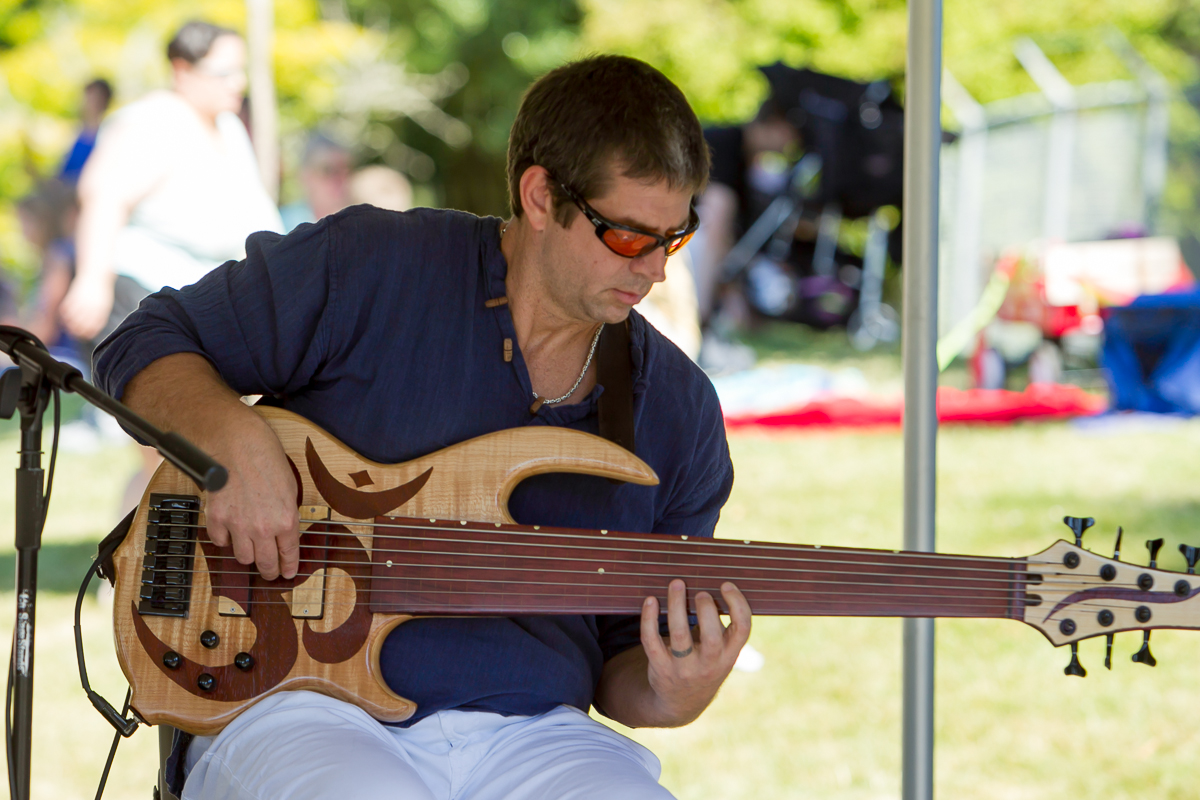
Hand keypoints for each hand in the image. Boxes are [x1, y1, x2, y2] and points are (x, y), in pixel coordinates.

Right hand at [61, 272, 114, 339]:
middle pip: (82, 324)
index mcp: (101, 309)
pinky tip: (65, 318)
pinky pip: (66, 309)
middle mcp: (90, 306)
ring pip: (72, 318)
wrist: (95, 274)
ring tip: (69, 328)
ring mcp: (80, 301)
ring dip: (69, 325)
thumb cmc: (100, 291)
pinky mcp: (72, 296)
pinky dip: (64, 315)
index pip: (94, 325)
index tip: (86, 336)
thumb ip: (99, 315)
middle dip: (78, 331)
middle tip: (75, 334)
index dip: (89, 333)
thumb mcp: (104, 303)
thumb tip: (93, 328)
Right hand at [202, 414, 300, 580]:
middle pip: (265, 563)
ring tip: (250, 550)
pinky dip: (225, 539)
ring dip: (247, 555)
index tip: (287, 573)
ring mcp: (238, 525)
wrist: (237, 443)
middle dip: (269, 571)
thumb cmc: (266, 458)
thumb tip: (285, 530)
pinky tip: (229, 533)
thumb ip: (287, 513)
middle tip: (270, 572)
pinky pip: (220, 541)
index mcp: (286, 520)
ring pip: (242, 557)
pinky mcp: (217, 519)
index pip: (288, 554)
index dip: (288, 567)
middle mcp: (263, 528)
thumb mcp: (289, 487)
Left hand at [638, 579, 750, 723]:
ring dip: (676, 605)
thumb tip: (712, 583)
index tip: (726, 585)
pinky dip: (649, 619)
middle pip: (711, 636)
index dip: (737, 605)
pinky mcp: (661, 668)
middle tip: (700, 592)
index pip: (742, 630)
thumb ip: (721, 626)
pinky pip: (652, 641)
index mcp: (729, 655)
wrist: (682, 702)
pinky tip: (650, 600)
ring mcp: (684, 668)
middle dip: (706, 609)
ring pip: (679, 634)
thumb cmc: (705, 663)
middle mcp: (710, 663)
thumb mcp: (721, 652)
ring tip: (676, 584)